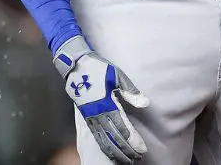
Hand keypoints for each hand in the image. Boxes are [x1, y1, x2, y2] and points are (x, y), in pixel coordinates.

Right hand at [54, 36, 149, 162]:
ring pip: (103, 139)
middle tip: (137, 157)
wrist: (75, 65)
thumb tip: (145, 104)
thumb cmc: (98, 68)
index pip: (122, 127)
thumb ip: (130, 91)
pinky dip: (104, 146)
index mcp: (106, 104)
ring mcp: (90, 116)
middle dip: (126, 149)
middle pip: (113, 137)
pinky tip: (110, 151)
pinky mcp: (86, 117)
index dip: (132, 140)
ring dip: (115, 151)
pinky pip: (95, 135)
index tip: (141, 149)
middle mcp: (97, 114)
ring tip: (126, 159)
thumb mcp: (117, 75)